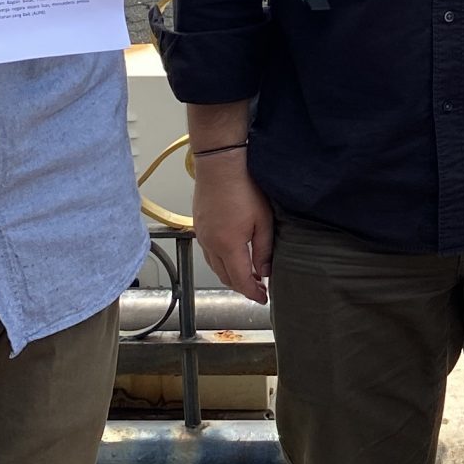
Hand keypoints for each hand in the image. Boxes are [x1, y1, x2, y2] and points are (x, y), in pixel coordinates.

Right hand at [190, 152, 273, 304]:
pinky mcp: (199, 226)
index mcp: (228, 246)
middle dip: (241, 286)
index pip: (241, 280)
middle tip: (258, 288)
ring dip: (230, 274)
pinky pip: (208, 253)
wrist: (220, 165)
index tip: (262, 298)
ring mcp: (202, 236)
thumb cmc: (243, 187)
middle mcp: (211, 245)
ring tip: (247, 275)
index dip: (252, 293)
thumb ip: (264, 250)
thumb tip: (264, 272)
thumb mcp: (263, 221)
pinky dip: (220, 262)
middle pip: (225, 276)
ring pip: (215, 266)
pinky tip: (232, 256)